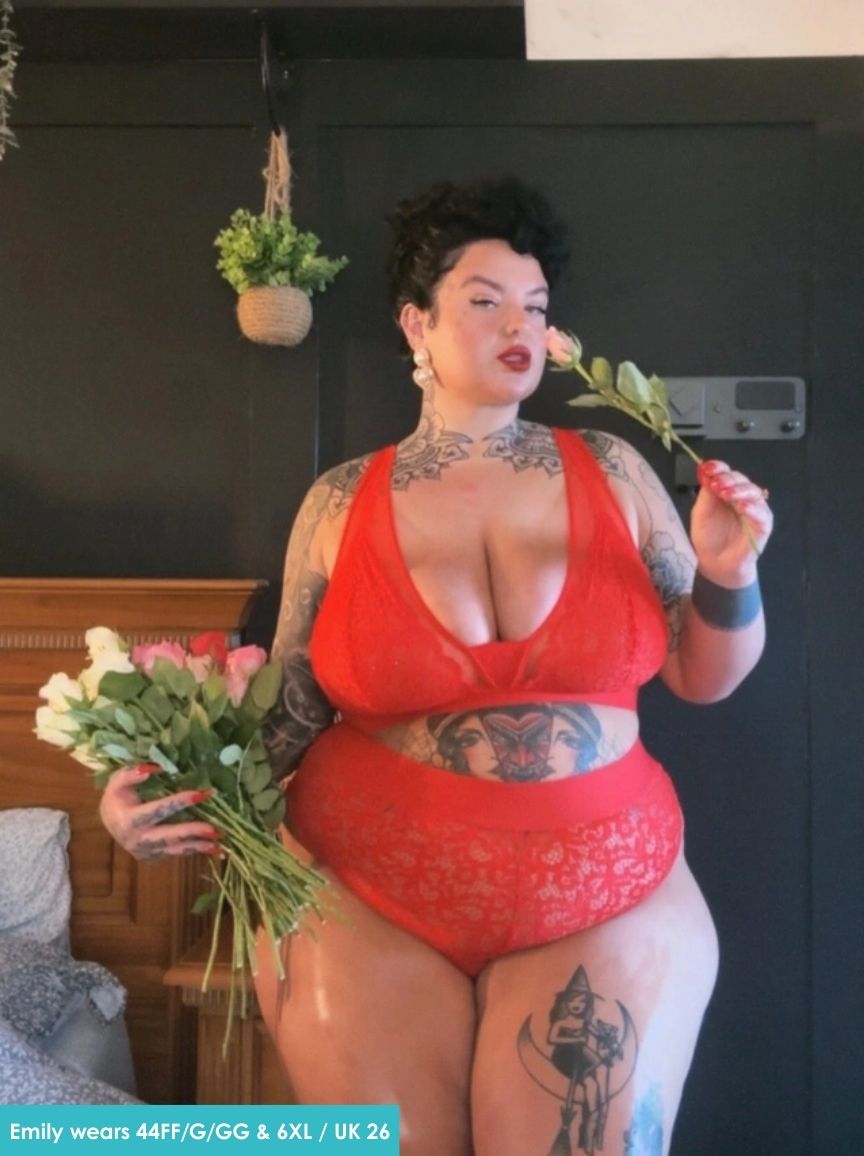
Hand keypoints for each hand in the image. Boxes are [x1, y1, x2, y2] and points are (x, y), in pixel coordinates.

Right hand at [98, 765, 223, 861]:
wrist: (109, 823)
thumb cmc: (116, 798)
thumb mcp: (117, 782)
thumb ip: (131, 774)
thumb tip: (154, 768)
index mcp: (129, 820)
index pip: (158, 810)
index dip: (180, 801)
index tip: (201, 794)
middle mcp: (137, 840)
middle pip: (169, 836)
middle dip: (193, 832)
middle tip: (215, 829)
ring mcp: (146, 852)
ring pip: (176, 850)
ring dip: (199, 846)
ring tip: (220, 844)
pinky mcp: (154, 857)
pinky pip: (177, 854)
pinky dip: (195, 851)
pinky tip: (214, 849)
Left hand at [692, 460, 772, 580]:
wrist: (715, 563)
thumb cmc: (708, 538)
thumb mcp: (700, 514)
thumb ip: (705, 494)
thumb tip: (705, 472)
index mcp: (725, 491)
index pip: (726, 472)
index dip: (718, 467)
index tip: (707, 468)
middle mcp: (742, 497)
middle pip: (740, 479)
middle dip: (728, 479)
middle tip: (716, 484)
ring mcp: (754, 509)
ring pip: (753, 492)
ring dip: (739, 491)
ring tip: (726, 494)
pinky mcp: (763, 524)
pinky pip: (761, 513)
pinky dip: (752, 508)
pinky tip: (742, 507)